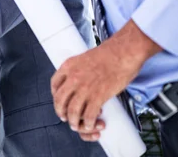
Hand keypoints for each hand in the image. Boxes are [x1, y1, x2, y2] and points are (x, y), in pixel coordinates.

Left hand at [50, 20, 160, 140]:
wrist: (122, 53)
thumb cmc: (108, 54)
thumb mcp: (84, 58)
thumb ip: (77, 70)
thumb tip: (77, 81)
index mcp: (68, 66)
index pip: (54, 84)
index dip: (55, 96)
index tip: (60, 101)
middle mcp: (73, 78)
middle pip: (60, 100)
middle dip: (61, 112)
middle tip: (65, 117)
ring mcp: (84, 88)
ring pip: (72, 111)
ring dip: (74, 121)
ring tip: (77, 125)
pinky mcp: (98, 96)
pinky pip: (89, 115)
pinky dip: (89, 123)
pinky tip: (91, 124)